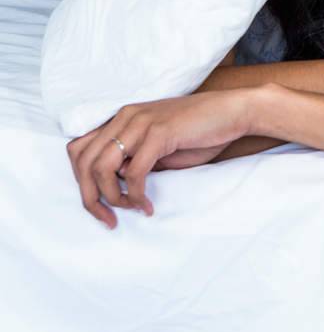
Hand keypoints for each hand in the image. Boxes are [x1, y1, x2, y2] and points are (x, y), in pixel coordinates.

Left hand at [65, 89, 260, 228]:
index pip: (79, 150)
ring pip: (102, 167)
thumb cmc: (203, 131)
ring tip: (129, 209)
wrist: (236, 112)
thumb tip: (119, 181)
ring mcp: (140, 122)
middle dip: (90, 197)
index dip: (82, 182)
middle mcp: (125, 117)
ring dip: (111, 196)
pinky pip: (134, 171)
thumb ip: (138, 160)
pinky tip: (147, 205)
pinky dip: (137, 194)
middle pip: (83, 161)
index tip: (100, 206)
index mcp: (122, 118)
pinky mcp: (159, 132)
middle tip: (107, 219)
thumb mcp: (162, 148)